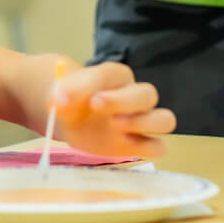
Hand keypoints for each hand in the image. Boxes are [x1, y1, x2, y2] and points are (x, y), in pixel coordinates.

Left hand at [52, 62, 175, 158]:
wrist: (73, 119)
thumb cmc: (74, 101)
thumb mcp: (63, 94)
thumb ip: (63, 94)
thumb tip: (58, 99)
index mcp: (116, 77)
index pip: (114, 75)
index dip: (99, 84)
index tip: (82, 96)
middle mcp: (135, 96)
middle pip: (147, 94)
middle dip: (124, 101)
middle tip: (97, 106)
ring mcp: (141, 121)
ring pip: (164, 119)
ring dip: (145, 122)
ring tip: (117, 126)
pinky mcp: (140, 144)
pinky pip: (159, 147)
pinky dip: (149, 147)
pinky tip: (127, 144)